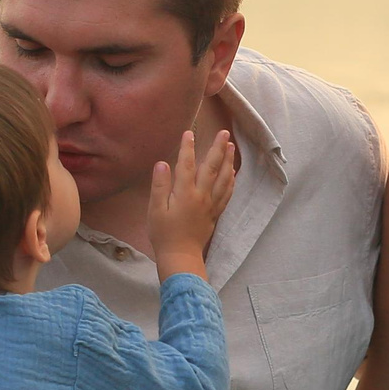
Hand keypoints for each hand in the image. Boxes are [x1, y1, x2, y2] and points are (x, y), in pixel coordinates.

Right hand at [148, 128, 236, 276]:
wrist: (180, 256)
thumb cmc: (163, 234)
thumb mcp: (155, 210)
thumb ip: (159, 186)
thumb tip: (162, 163)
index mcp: (185, 193)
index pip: (187, 165)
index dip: (188, 148)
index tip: (189, 133)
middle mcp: (202, 196)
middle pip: (212, 168)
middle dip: (218, 148)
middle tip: (224, 133)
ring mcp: (211, 205)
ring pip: (224, 179)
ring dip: (228, 161)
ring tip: (231, 147)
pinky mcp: (215, 213)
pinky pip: (227, 194)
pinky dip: (231, 181)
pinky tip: (233, 174)